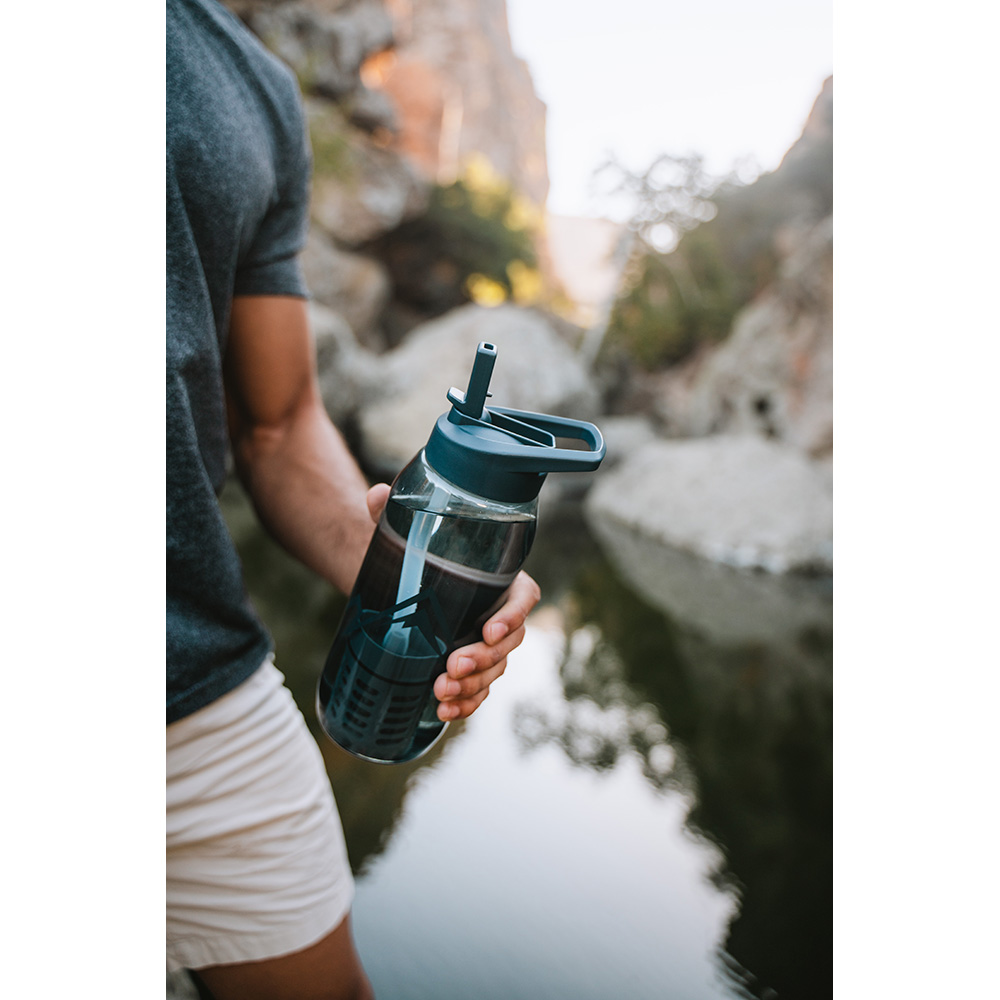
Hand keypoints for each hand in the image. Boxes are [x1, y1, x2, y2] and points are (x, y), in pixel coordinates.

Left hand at [365, 484, 540, 721]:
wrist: (392, 581)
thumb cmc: (410, 550)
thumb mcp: (403, 528)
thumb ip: (393, 510)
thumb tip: (377, 494)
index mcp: (498, 576)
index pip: (524, 596)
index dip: (514, 615)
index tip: (488, 630)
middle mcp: (498, 612)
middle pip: (510, 641)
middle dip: (484, 658)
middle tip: (451, 665)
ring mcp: (485, 643)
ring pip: (495, 669)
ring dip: (473, 685)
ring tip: (440, 692)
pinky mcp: (469, 666)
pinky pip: (478, 690)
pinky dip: (465, 705)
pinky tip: (443, 711)